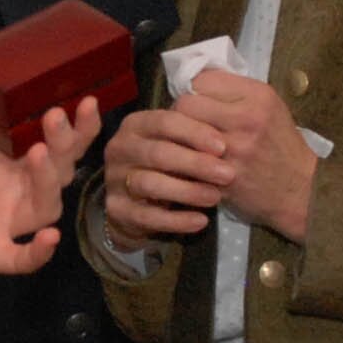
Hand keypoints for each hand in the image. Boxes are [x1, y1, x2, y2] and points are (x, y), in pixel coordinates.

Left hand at [0, 80, 98, 277]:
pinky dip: (39, 252)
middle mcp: (14, 188)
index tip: (80, 98)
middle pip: (60, 168)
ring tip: (37, 153)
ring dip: (49, 180)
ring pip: (46, 206)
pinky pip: (22, 259)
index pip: (53, 140)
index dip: (74, 124)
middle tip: (56, 116)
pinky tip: (49, 236)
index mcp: (7, 156)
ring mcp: (4, 221)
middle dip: (67, 142)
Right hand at [103, 103, 231, 247]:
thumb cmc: (166, 163)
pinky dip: (177, 220)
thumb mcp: (176, 142)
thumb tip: (226, 134)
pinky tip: (201, 221)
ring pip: (150, 184)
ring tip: (215, 197)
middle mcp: (120, 148)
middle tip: (228, 174)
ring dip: (187, 191)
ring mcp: (114, 180)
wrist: (135, 202)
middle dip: (196, 164)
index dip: (195, 133)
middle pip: (159, 153)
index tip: (223, 147)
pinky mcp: (117, 209)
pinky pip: (147, 216)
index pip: (165, 121)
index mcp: (136, 124)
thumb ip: (195, 133)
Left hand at [175, 69, 315, 241]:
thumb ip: (235, 92)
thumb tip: (194, 82)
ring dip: (178, 139)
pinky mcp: (224, 178)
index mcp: (257, 96)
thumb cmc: (280, 143)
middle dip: (180, 114)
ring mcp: (234, 151)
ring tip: (185, 142)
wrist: (300, 188)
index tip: (197, 101)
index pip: (202, 80)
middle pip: (186, 104)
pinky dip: (184, 163)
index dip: (194, 90)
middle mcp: (246, 120)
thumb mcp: (268, 106)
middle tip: (184, 123)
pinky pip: (187, 164)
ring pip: (182, 134)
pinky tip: (190, 164)